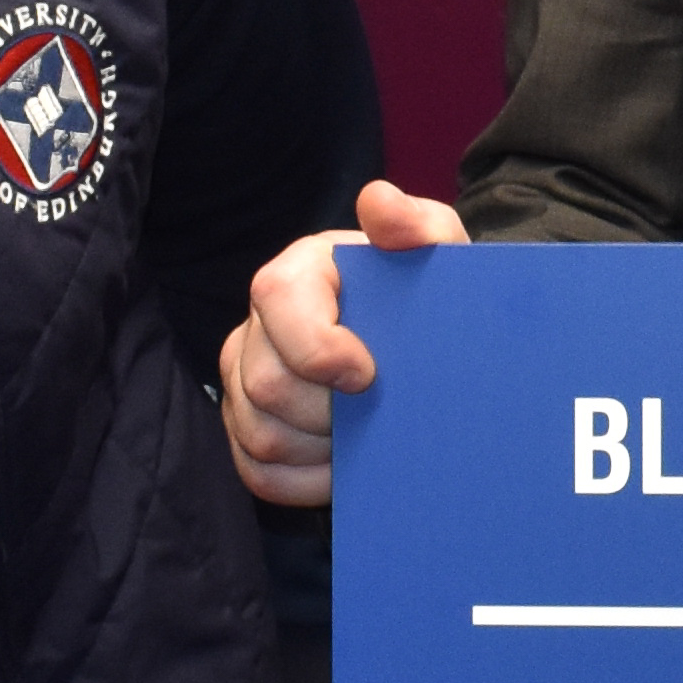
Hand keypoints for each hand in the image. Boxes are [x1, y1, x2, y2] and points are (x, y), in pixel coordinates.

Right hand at [224, 181, 466, 503]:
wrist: (422, 342)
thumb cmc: (427, 293)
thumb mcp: (438, 253)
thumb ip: (417, 225)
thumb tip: (378, 201)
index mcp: (300, 273)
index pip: (277, 299)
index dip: (316, 346)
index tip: (368, 374)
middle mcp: (258, 325)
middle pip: (267, 384)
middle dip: (329, 412)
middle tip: (379, 411)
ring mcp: (244, 379)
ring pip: (262, 436)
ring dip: (322, 449)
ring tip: (367, 436)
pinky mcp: (246, 428)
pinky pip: (259, 473)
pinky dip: (307, 481)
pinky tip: (345, 465)